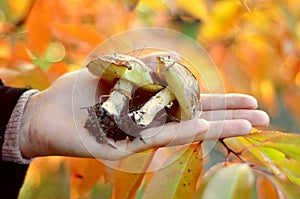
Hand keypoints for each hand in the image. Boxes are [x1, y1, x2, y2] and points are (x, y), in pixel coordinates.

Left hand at [19, 69, 268, 160]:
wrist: (48, 111)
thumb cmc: (80, 90)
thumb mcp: (116, 71)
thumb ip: (144, 69)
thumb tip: (173, 65)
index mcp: (152, 104)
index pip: (193, 102)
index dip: (220, 100)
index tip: (247, 100)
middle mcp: (153, 121)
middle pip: (197, 118)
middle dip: (229, 117)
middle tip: (263, 118)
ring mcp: (142, 136)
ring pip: (185, 131)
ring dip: (217, 127)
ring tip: (249, 126)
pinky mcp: (126, 147)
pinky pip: (158, 136)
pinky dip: (183, 131)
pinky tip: (206, 126)